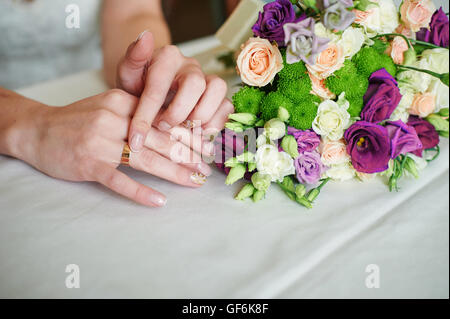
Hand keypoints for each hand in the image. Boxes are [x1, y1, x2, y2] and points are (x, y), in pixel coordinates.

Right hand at [18, 90, 212, 206]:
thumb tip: (174, 127)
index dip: (187, 133)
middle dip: (188, 154)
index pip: (163, 119)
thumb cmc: (78, 120)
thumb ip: (138, 114)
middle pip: (160, 138)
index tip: (205, 145)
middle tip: (207, 167)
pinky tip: (159, 201)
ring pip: (146, 159)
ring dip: (174, 172)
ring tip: (194, 182)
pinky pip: (120, 180)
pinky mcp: (89, 164)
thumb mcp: (108, 106)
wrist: (36, 129)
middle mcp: (114, 118)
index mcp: (123, 101)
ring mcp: (101, 142)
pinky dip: (140, 192)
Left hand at [116, 31, 233, 152]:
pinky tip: (197, 133)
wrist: (150, 94)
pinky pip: (227, 106)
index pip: (158, 84)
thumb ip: (133, 57)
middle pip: (195, 83)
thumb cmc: (138, 86)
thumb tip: (145, 35)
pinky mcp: (218, 97)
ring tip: (183, 130)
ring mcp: (208, 80)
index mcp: (168, 57)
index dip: (146, 114)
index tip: (136, 137)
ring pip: (217, 90)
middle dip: (177, 112)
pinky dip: (215, 123)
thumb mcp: (127, 75)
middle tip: (162, 127)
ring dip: (201, 116)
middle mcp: (191, 66)